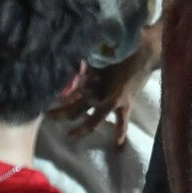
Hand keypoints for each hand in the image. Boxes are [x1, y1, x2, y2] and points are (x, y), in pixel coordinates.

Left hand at [49, 22, 161, 147]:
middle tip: (47, 116)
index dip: (57, 97)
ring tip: (70, 137)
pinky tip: (117, 146)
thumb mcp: (98, 53)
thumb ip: (84, 63)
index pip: (69, 93)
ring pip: (93, 120)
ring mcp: (113, 103)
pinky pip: (122, 122)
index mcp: (91, 80)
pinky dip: (120, 133)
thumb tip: (69, 67)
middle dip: (61, 114)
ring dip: (81, 129)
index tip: (44, 98)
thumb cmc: (121, 47)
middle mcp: (100, 94)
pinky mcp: (126, 105)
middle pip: (76, 109)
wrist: (147, 51)